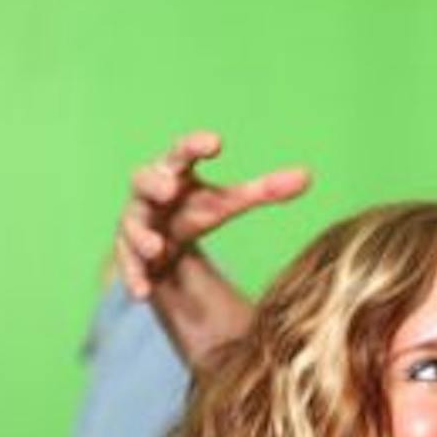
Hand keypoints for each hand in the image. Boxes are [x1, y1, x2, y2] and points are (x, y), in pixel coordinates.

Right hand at [115, 132, 310, 299]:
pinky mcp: (129, 256)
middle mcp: (150, 196)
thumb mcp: (228, 202)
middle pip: (143, 180)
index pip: (182, 152)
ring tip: (157, 248)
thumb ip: (264, 190)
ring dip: (142, 236)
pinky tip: (142, 293)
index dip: (194, 146)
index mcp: (175, 173)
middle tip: (170, 189)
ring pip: (131, 225)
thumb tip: (308, 177)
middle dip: (154, 184)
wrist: (162, 243)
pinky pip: (128, 265)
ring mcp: (136, 225)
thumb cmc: (194, 210)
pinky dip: (134, 276)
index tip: (216, 143)